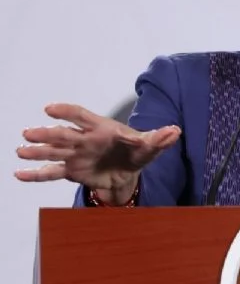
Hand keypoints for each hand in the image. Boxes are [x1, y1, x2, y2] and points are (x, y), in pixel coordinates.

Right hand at [14, 103, 179, 202]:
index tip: (50, 109)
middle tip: (29, 133)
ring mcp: (75, 154)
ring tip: (21, 151)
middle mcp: (84, 140)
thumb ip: (158, 139)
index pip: (81, 116)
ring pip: (53, 151)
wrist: (128, 174)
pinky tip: (19, 174)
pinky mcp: (71, 170)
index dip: (66, 112)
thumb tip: (175, 131)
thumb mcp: (149, 148)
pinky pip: (51, 172)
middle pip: (63, 134)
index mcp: (101, 129)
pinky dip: (36, 174)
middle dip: (47, 133)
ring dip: (37, 151)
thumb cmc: (136, 153)